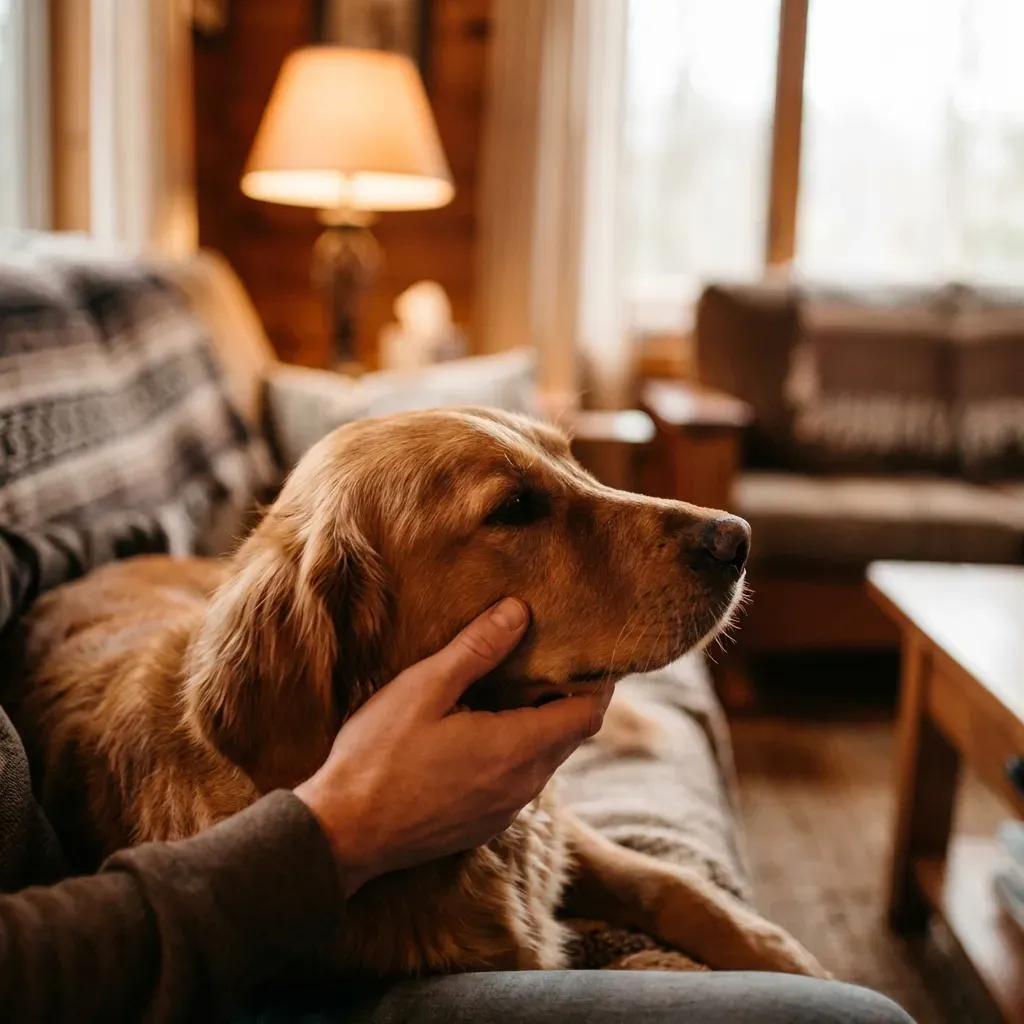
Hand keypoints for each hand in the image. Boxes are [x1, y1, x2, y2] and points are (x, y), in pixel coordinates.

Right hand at [295, 598, 611, 895]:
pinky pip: (519, 780)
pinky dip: (517, 751)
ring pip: (544, 759)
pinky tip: (480, 730)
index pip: (588, 715)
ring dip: (540, 725)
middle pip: (570, 735)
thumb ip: (476, 649)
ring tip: (510, 687)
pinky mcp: (484, 825)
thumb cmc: (378, 757)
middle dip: (566, 696)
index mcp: (517, 749)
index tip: (582, 654)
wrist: (342, 836)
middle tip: (543, 658)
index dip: (596, 683)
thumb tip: (519, 611)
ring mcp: (505, 810)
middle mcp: (523, 786)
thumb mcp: (423, 689)